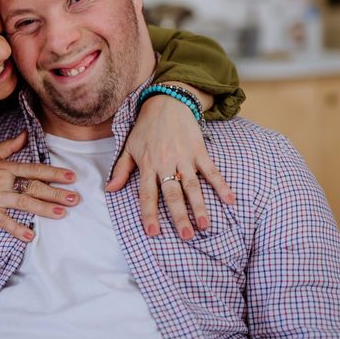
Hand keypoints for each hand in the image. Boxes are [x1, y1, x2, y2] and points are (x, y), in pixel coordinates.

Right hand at [0, 131, 78, 241]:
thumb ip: (8, 146)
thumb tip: (25, 134)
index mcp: (4, 167)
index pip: (34, 169)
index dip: (54, 173)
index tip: (71, 176)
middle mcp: (2, 180)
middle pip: (34, 187)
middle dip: (56, 193)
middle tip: (75, 198)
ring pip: (24, 203)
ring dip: (44, 209)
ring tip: (62, 213)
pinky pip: (4, 222)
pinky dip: (17, 229)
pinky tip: (30, 235)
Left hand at [106, 90, 234, 239]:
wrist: (166, 102)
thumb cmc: (145, 127)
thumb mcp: (129, 147)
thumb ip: (121, 170)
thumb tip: (110, 190)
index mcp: (148, 165)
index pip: (147, 195)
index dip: (149, 214)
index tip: (153, 232)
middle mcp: (166, 163)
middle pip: (173, 194)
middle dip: (179, 216)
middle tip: (186, 236)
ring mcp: (184, 158)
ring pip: (193, 186)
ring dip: (200, 207)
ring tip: (204, 226)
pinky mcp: (199, 151)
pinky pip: (211, 171)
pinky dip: (221, 185)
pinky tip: (229, 200)